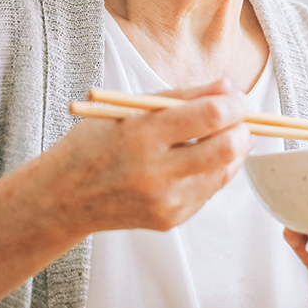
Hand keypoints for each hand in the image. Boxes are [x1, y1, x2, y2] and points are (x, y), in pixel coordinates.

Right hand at [43, 79, 254, 234]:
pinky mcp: (171, 219)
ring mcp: (166, 201)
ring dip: (232, 150)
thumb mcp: (131, 108)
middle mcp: (156, 172)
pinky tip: (194, 160)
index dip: (235, 104)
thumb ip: (184, 96)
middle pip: (228, 149)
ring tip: (217, 136)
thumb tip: (229, 88)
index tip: (237, 99)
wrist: (63, 198)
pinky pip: (209, 190)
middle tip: (238, 119)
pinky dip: (212, 171)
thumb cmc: (96, 143)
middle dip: (244, 129)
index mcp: (143, 134)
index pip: (210, 116)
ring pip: (226, 171)